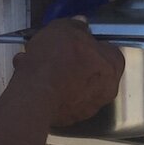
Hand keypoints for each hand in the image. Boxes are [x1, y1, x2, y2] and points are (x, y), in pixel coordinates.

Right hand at [8, 18, 123, 127]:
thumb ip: (75, 25)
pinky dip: (49, 90)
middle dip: (72, 61)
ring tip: (34, 64)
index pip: (108, 50)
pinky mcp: (70, 119)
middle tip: (53, 52)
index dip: (90, 43)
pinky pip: (61, 99)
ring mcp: (89, 107)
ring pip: (74, 85)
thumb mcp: (64, 28)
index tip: (75, 40)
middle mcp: (107, 89)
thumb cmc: (56, 59)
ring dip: (58, 76)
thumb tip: (81, 24)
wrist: (35, 94)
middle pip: (92, 70)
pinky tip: (30, 79)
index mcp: (113, 64)